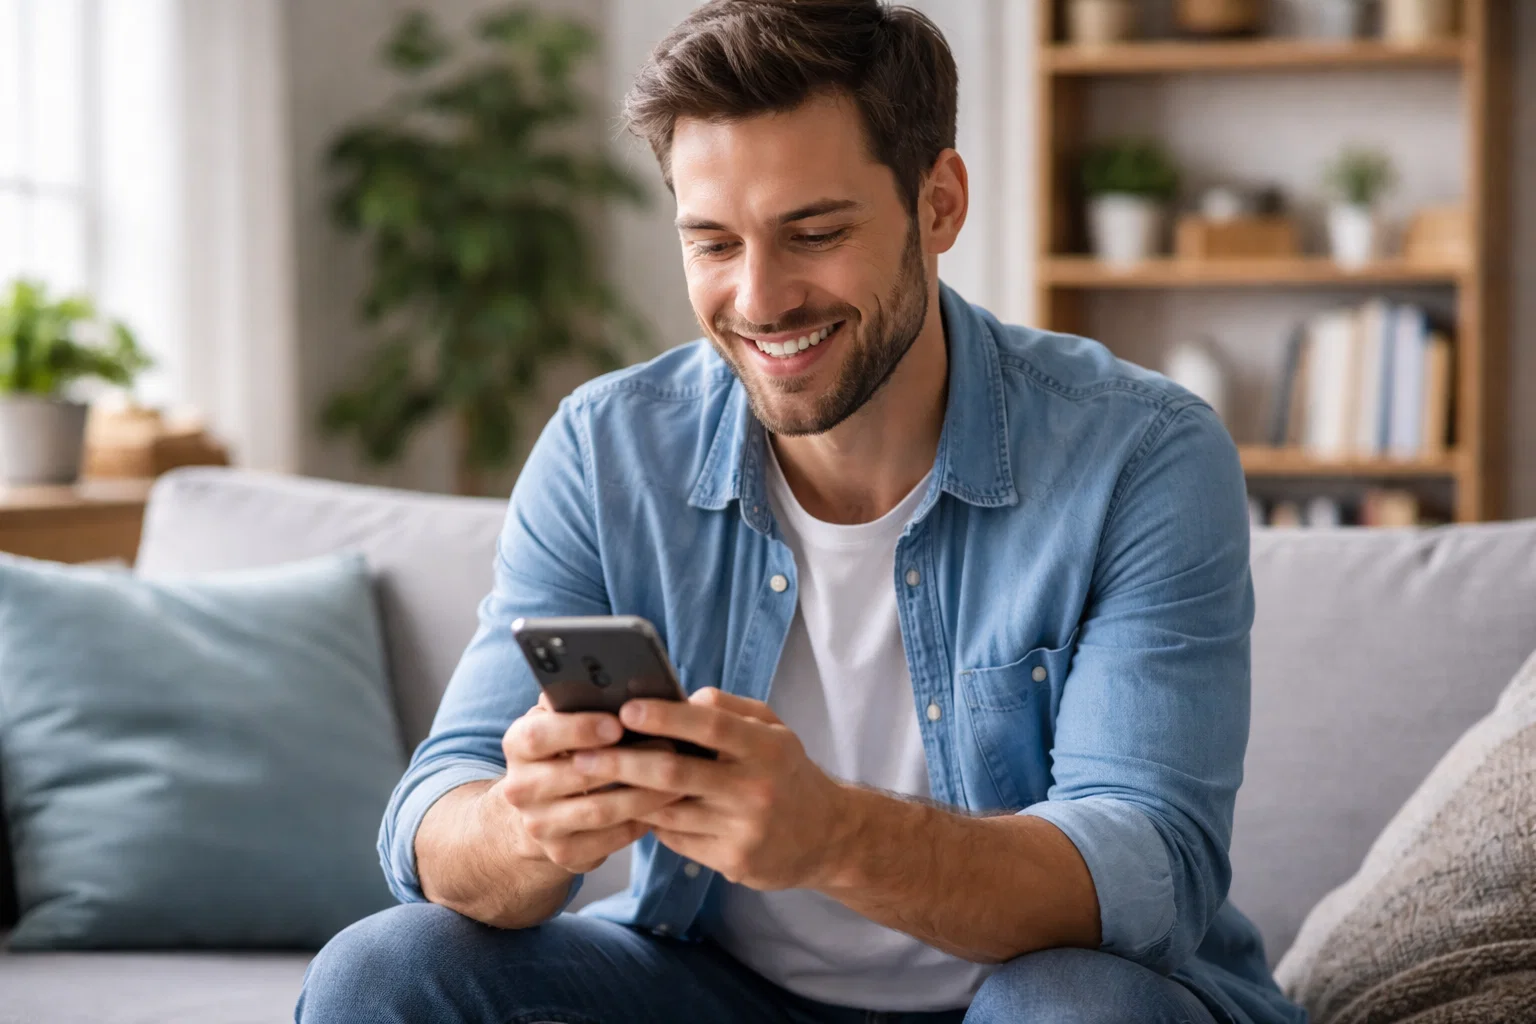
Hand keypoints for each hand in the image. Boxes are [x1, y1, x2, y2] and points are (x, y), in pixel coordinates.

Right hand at [494, 694, 683, 874]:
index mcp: (518, 744)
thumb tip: (615, 680)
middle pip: (575, 776)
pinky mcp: (563, 854)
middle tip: (670, 749)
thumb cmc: (565, 750)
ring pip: (598, 811)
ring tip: (678, 778)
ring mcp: (539, 825)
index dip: (579, 729)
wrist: (540, 810)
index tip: (618, 724)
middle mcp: (520, 787)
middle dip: (628, 762)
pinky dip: (639, 823)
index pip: (539, 736)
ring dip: (643, 795)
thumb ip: (577, 700)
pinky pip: (608, 840)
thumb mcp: (561, 720)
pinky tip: (663, 807)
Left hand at [571, 688, 852, 890]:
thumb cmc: (788, 772)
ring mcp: (743, 830)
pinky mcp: (732, 863)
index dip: (666, 717)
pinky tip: (634, 808)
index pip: (711, 727)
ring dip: (626, 795)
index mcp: (766, 749)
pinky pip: (676, 839)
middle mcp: (755, 790)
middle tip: (581, 755)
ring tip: (592, 780)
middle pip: (675, 773)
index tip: (626, 709)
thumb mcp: (773, 730)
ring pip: (668, 811)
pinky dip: (653, 821)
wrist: (828, 836)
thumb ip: (729, 709)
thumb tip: (680, 698)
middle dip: (622, 762)